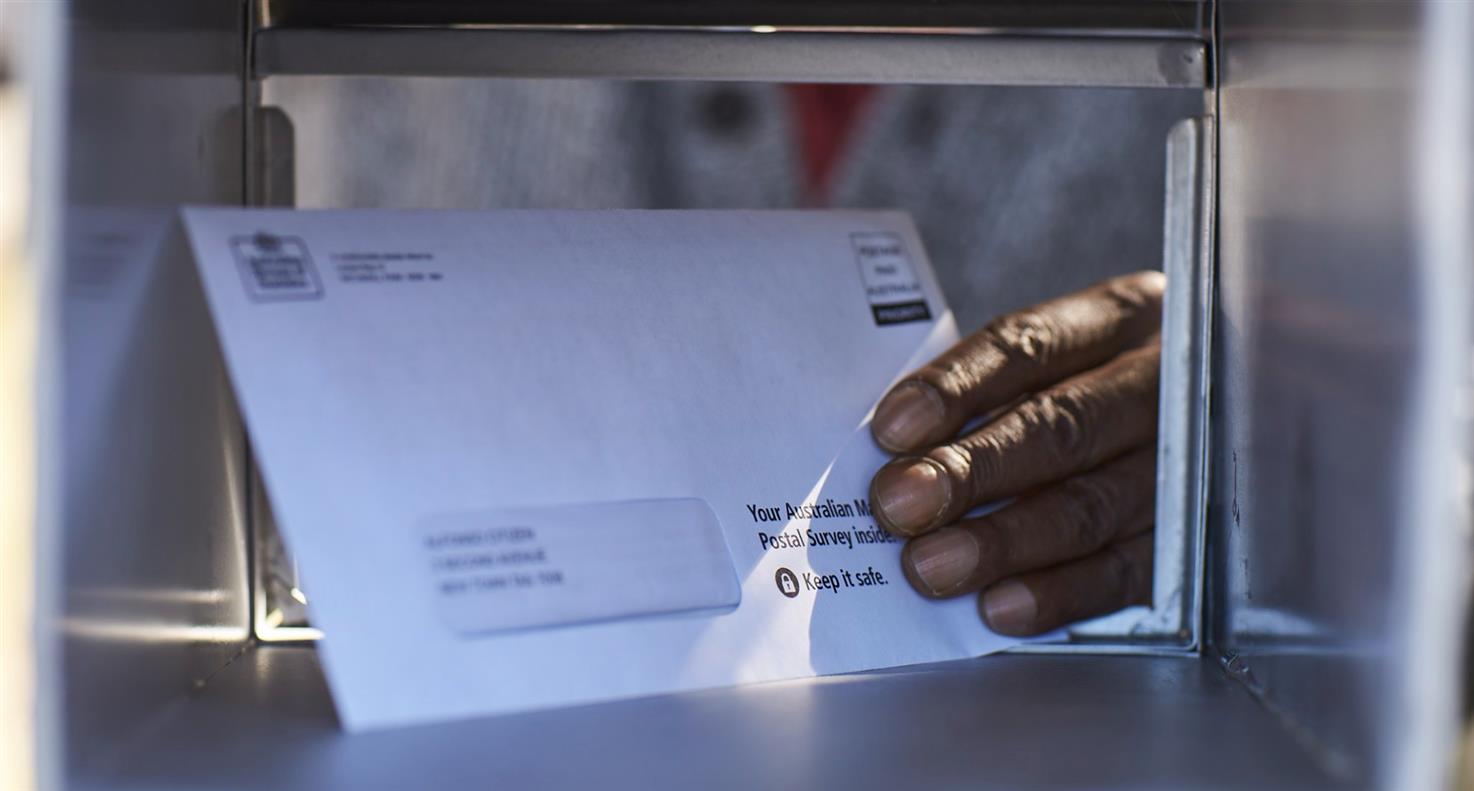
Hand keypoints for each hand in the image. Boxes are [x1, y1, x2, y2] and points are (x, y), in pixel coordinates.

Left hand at [868, 272, 1163, 635]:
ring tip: (935, 564)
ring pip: (1092, 504)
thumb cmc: (1088, 390)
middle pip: (1063, 426)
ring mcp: (1189, 464)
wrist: (1214, 424)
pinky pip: (1128, 573)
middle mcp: (1165, 382)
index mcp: (1122, 316)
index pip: (1030, 343)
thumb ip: (988, 396)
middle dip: (974, 470)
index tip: (892, 428)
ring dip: (1004, 540)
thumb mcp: (1056, 365)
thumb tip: (897, 453)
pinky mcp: (1195, 541)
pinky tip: (1002, 607)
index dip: (958, 386)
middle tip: (900, 504)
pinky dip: (1060, 593)